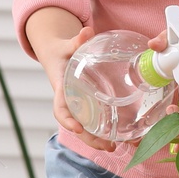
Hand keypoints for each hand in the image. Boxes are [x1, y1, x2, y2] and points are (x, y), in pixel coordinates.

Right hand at [41, 25, 116, 152]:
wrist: (57, 55)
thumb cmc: (63, 51)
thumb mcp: (67, 45)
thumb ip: (76, 40)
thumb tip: (86, 31)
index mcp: (62, 88)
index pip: (60, 108)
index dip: (67, 120)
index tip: (78, 128)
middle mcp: (70, 100)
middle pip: (77, 125)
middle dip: (90, 138)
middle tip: (109, 146)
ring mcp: (79, 104)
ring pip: (86, 126)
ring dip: (99, 138)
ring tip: (116, 147)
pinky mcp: (88, 103)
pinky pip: (95, 119)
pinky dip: (104, 129)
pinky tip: (121, 137)